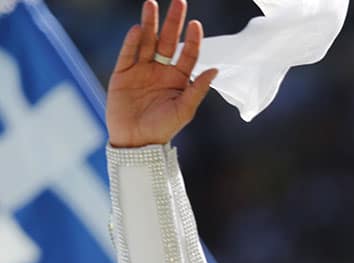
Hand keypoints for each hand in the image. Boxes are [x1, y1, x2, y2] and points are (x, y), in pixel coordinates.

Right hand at [106, 0, 217, 147]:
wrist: (136, 142)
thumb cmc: (163, 129)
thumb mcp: (185, 110)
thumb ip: (198, 90)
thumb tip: (214, 70)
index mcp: (178, 79)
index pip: (187, 54)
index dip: (192, 39)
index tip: (195, 25)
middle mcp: (160, 70)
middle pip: (167, 41)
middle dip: (172, 22)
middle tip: (178, 2)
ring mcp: (141, 70)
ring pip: (146, 42)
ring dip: (150, 23)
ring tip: (151, 4)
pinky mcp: (122, 74)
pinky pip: (128, 54)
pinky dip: (133, 42)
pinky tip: (138, 28)